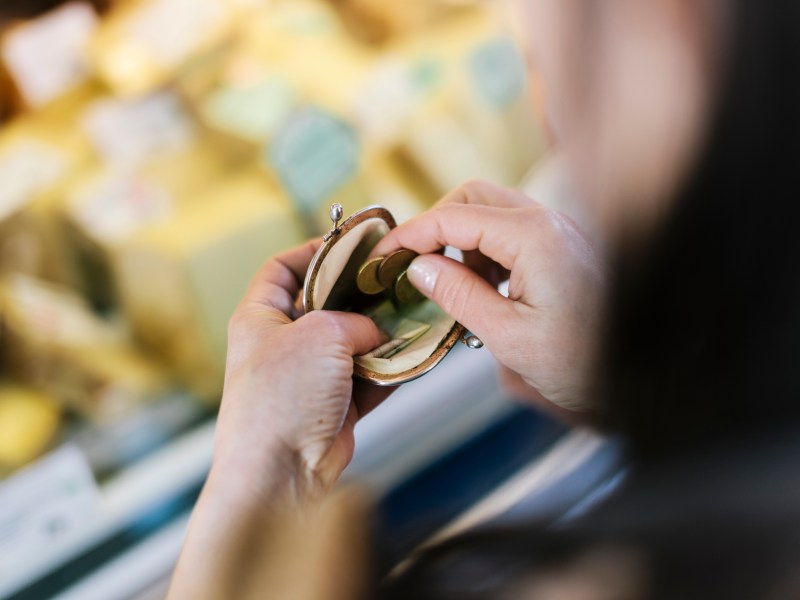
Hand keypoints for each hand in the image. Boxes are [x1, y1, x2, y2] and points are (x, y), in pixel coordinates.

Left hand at [214, 240, 391, 504]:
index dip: (313, 251)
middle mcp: (282, 345)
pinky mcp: (334, 406)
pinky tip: (413, 356)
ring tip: (411, 318)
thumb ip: (354, 320)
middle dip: (359, 295)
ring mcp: (309, 377)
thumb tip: (376, 329)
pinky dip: (390, 369)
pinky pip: (368, 378)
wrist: (281, 472)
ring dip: (381, 336)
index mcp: (259, 318)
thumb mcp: (319, 334)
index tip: (350, 246)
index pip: (281, 269)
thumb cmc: (281, 399)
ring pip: (352, 344)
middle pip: (325, 306)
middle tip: (392, 282)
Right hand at [372, 180, 605, 412]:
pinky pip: (512, 231)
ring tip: (452, 288)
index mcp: (533, 237)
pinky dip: (485, 251)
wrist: (643, 372)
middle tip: (413, 263)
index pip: (453, 216)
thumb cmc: (585, 361)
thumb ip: (459, 296)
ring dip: (461, 239)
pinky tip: (484, 290)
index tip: (381, 257)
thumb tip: (419, 267)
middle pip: (473, 196)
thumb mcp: (509, 336)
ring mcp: (557, 232)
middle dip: (436, 225)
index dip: (410, 235)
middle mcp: (547, 222)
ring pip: (492, 211)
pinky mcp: (561, 247)